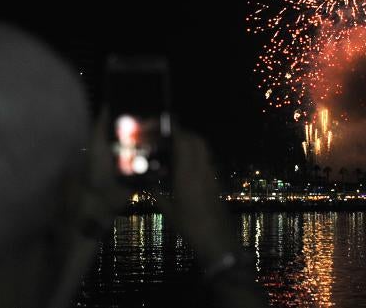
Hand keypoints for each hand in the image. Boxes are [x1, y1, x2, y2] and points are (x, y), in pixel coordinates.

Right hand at [158, 127, 235, 265]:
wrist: (217, 239)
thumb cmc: (191, 226)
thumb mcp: (169, 211)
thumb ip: (157, 195)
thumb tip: (148, 184)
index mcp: (188, 174)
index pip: (183, 142)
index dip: (174, 131)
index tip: (163, 126)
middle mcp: (201, 170)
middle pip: (196, 140)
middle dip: (183, 133)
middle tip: (169, 136)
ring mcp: (211, 174)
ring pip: (203, 149)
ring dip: (191, 143)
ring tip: (176, 148)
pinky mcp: (215, 181)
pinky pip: (206, 160)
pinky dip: (196, 155)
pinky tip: (186, 166)